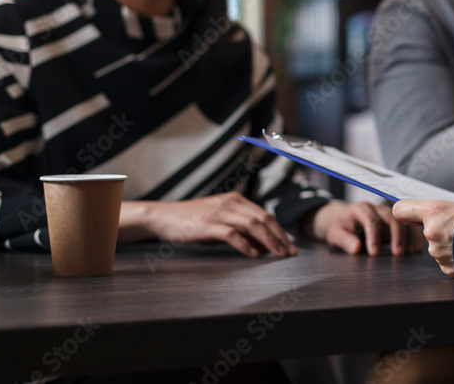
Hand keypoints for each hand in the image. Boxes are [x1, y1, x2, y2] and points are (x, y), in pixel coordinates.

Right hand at [119, 192, 295, 257]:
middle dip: (279, 236)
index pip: (265, 215)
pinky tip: (253, 254)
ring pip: (251, 225)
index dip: (280, 230)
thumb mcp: (220, 222)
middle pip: (263, 219)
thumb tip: (264, 246)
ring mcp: (218, 213)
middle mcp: (230, 203)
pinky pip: (231, 234)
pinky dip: (245, 245)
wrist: (164, 216)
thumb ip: (241, 231)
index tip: (290, 245)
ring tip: (277, 254)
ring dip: (268, 241)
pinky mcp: (206, 225)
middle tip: (289, 252)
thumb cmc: (193, 221)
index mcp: (236, 200)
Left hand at [308, 200, 422, 255]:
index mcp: (361, 208)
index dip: (374, 236)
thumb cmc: (340, 227)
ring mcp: (388, 213)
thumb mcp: (335, 233)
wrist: (345, 220)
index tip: (374, 253)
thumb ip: (344, 240)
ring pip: (403, 219)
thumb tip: (356, 247)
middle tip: (398, 253)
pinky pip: (408, 225)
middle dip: (396, 235)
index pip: (371, 219)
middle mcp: (376, 208)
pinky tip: (415, 250)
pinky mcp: (395, 221)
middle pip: (391, 217)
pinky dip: (414, 236)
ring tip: (410, 253)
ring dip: (409, 236)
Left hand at [392, 200, 453, 277]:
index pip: (401, 210)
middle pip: (426, 231)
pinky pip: (446, 261)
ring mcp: (437, 253)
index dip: (406, 213)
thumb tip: (422, 216)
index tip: (409, 215)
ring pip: (437, 247)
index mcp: (434, 212)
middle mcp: (431, 232)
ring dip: (449, 246)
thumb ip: (436, 212)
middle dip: (440, 231)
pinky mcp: (445, 268)